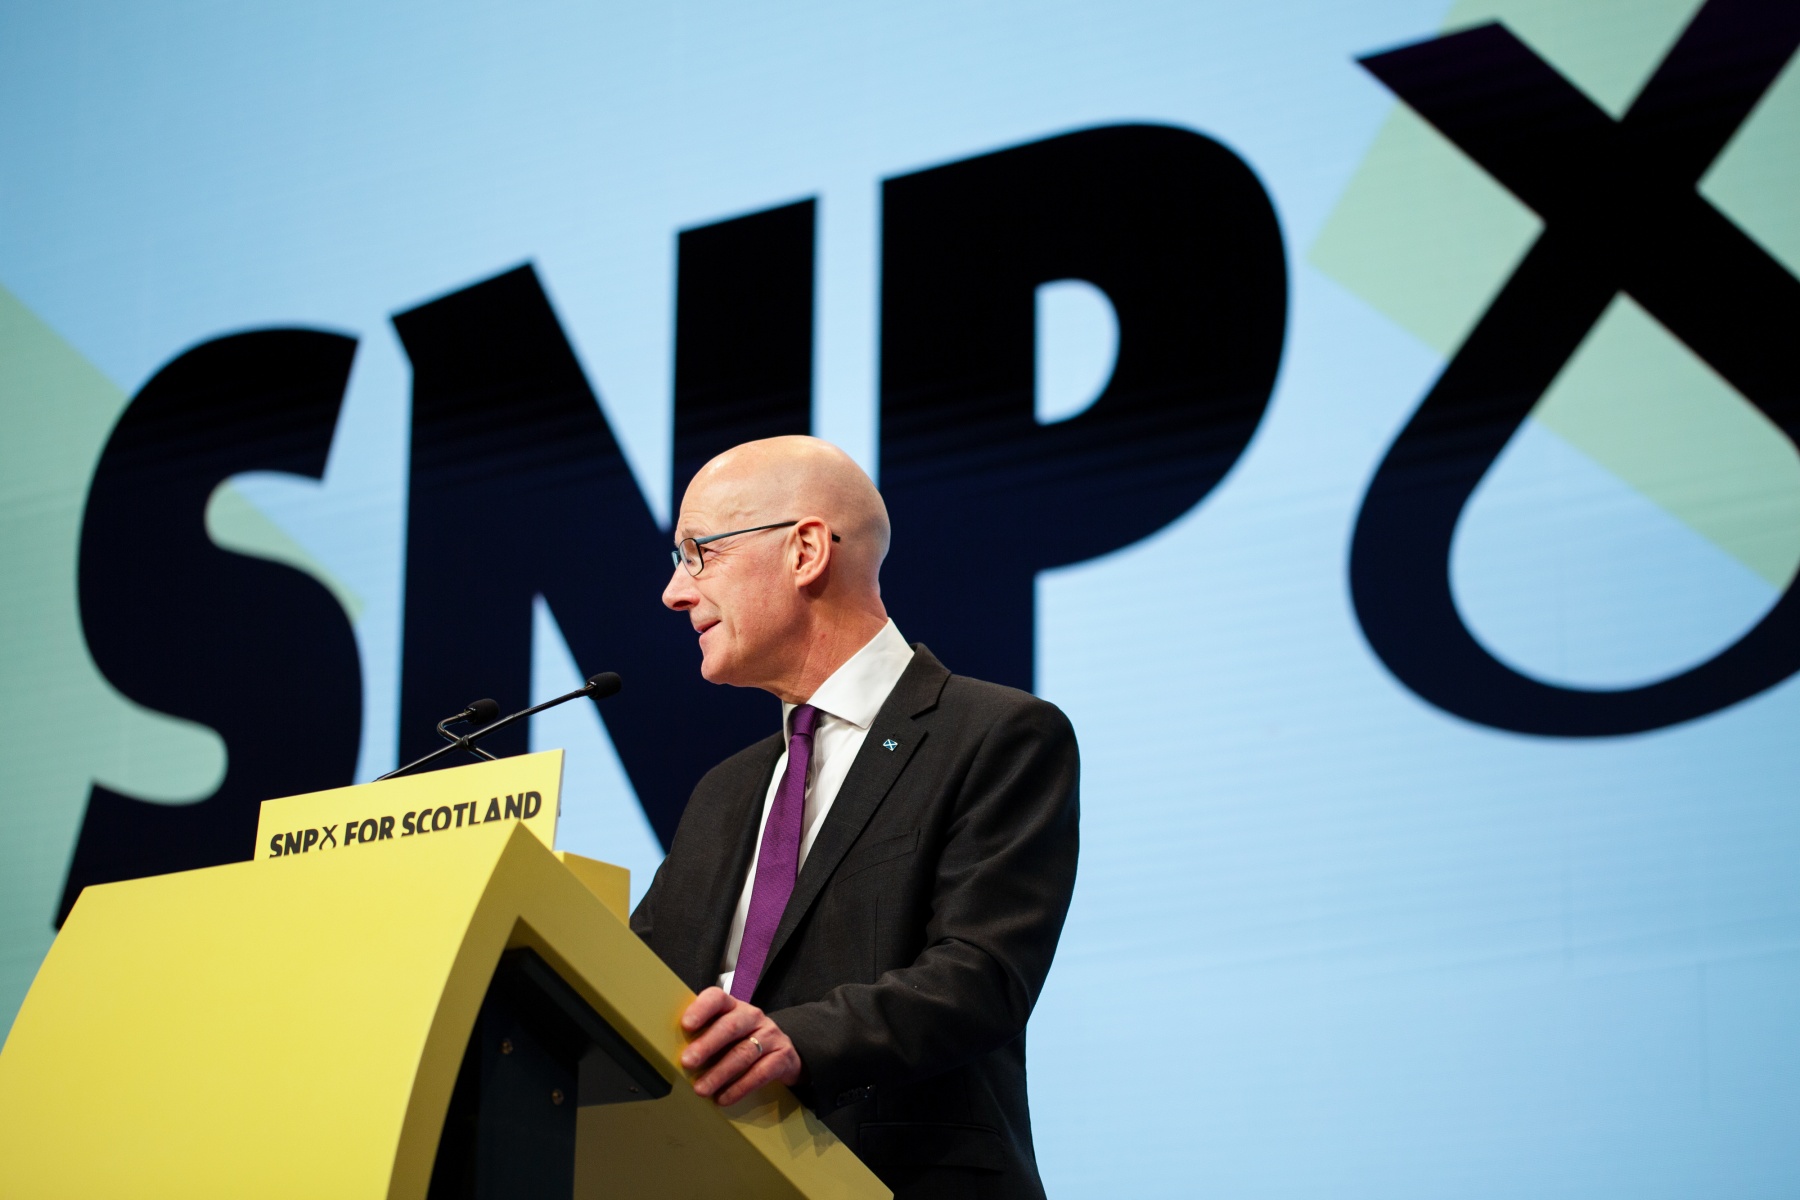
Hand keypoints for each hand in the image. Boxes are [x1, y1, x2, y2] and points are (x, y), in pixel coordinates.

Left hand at [677, 986, 803, 1104]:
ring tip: (701, 1089)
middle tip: (687, 1062)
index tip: (686, 1024)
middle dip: (707, 1045)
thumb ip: (703, 1035)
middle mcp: (753, 1017)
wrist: (784, 1053)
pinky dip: (739, 1088)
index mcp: (733, 1007)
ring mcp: (770, 1036)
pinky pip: (760, 1073)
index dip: (702, 1009)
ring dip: (719, 1073)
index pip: (717, 998)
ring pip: (743, 1053)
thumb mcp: (725, 1032)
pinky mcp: (782, 1057)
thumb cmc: (743, 1041)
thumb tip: (668, 1051)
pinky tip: (723, 1098)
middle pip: (730, 1026)